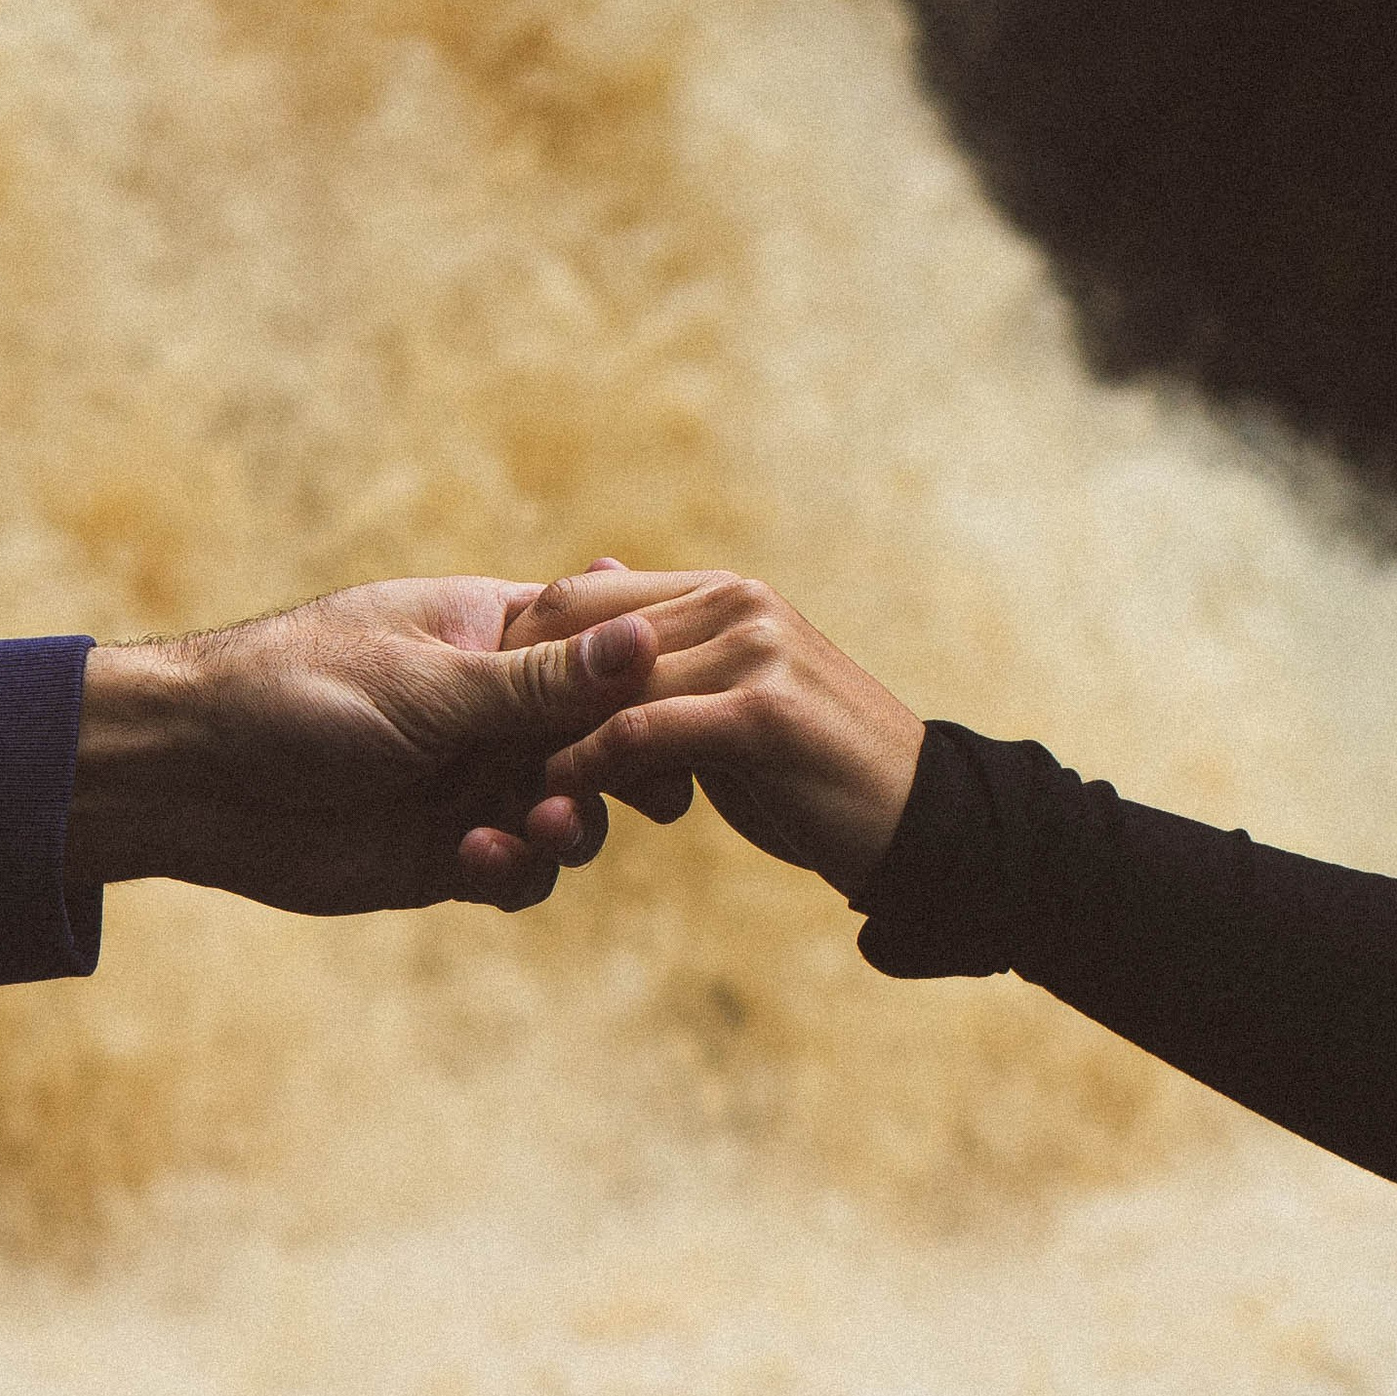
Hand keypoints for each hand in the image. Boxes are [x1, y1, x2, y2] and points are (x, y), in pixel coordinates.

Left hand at [64, 575, 659, 915]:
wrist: (193, 777)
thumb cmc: (296, 692)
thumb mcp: (429, 682)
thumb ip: (538, 680)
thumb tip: (646, 636)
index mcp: (494, 633)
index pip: (605, 647)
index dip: (651, 683)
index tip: (684, 712)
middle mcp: (494, 708)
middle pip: (602, 739)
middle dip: (623, 770)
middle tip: (648, 797)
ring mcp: (473, 782)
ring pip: (571, 814)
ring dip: (572, 828)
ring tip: (543, 827)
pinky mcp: (447, 853)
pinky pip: (518, 872)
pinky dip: (516, 872)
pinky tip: (478, 861)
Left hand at [505, 562, 923, 901]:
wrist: (923, 828)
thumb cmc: (818, 777)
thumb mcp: (734, 704)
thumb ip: (664, 652)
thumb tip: (597, 567)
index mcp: (723, 593)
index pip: (582, 597)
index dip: (521, 656)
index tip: (484, 725)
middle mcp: (737, 602)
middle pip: (578, 628)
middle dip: (516, 695)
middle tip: (473, 755)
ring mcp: (752, 651)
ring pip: (600, 683)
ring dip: (543, 741)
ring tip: (507, 790)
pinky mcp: (759, 716)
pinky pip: (635, 733)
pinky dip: (583, 772)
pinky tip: (557, 806)